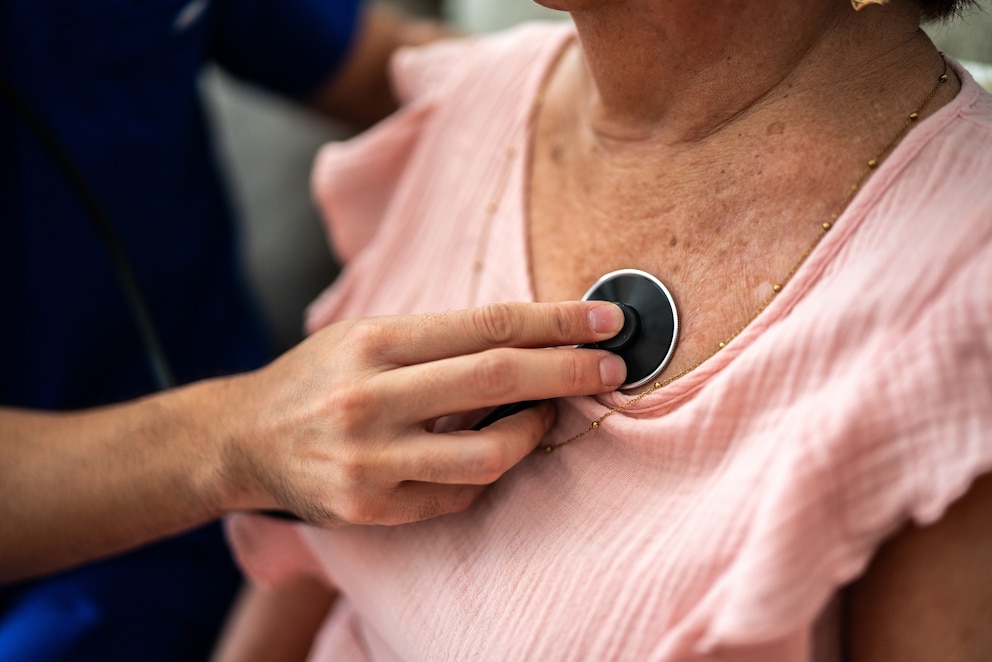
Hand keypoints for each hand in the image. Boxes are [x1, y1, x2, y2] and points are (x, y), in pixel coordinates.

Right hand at [215, 301, 626, 525]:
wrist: (243, 439)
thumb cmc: (317, 378)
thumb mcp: (364, 334)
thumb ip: (437, 338)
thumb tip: (530, 336)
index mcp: (373, 342)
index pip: (486, 326)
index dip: (555, 322)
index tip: (605, 321)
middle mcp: (370, 399)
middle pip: (496, 380)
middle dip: (568, 371)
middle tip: (613, 367)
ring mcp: (370, 460)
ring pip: (487, 453)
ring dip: (534, 432)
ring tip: (546, 415)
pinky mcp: (371, 508)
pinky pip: (458, 494)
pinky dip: (489, 472)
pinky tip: (492, 451)